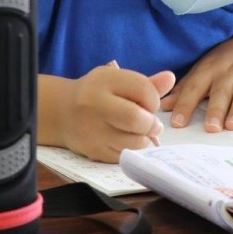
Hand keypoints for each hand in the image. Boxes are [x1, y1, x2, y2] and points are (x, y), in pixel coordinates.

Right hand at [57, 65, 174, 162]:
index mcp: (104, 80)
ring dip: (144, 138)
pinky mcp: (92, 150)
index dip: (154, 100)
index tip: (151, 104)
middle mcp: (94, 103)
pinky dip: (131, 149)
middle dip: (152, 124)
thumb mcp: (117, 81)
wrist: (62, 111)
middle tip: (153, 125)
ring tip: (140, 132)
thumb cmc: (97, 93)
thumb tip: (170, 79)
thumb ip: (145, 83)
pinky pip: (123, 154)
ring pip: (132, 141)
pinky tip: (125, 139)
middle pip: (136, 118)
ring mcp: (91, 129)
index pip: (143, 89)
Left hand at [161, 33, 232, 133]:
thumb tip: (164, 106)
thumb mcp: (205, 69)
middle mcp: (229, 72)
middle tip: (210, 128)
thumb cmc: (227, 62)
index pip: (195, 86)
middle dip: (215, 110)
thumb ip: (186, 88)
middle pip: (220, 92)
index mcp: (210, 69)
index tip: (177, 122)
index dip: (185, 104)